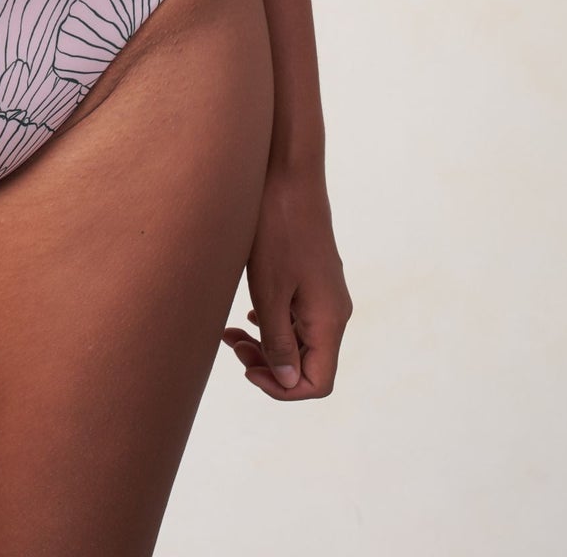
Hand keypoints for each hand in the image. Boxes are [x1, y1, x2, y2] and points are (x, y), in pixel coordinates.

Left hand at [221, 156, 351, 399]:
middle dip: (270, 366)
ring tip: (232, 332)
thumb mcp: (270, 292)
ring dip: (267, 345)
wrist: (288, 176)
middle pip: (309, 364)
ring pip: (301, 340)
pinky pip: (298, 316)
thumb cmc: (276, 232)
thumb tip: (289, 383)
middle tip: (232, 347)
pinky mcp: (313, 277)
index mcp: (329, 319)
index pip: (319, 382)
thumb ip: (279, 342)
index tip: (247, 371)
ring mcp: (325, 293)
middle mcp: (335, 311)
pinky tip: (250, 313)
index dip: (283, 389)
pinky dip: (273, 323)